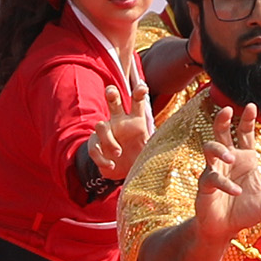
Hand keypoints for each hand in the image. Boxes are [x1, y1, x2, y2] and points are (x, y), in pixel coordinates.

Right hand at [82, 65, 156, 183]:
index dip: (139, 92)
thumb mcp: (150, 151)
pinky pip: (94, 147)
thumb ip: (156, 146)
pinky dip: (102, 157)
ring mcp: (106, 132)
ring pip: (101, 125)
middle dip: (111, 93)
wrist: (126, 172)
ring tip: (119, 153)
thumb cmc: (140, 156)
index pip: (136, 102)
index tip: (143, 88)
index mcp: (135, 120)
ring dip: (109, 140)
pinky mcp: (96, 145)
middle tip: (111, 91)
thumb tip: (167, 143)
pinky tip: (111, 164)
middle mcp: (119, 121)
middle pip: (113, 101)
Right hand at [192, 106, 260, 244]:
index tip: (251, 106)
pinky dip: (225, 183)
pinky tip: (236, 191)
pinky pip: (212, 177)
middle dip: (222, 120)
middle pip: (221, 132)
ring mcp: (214, 170)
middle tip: (227, 110)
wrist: (225, 229)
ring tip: (231, 158)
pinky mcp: (205, 185)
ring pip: (210, 148)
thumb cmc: (244, 211)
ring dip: (220, 150)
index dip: (247, 120)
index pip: (244, 134)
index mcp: (244, 159)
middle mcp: (228, 160)